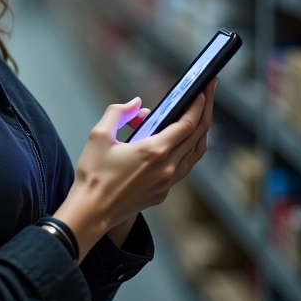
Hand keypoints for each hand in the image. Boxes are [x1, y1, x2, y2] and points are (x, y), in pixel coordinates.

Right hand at [51, 79, 215, 261]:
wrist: (91, 211)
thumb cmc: (93, 175)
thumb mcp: (99, 135)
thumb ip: (118, 112)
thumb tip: (137, 104)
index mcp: (154, 151)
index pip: (187, 123)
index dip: (198, 105)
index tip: (204, 90)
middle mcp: (167, 167)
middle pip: (197, 136)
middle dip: (205, 111)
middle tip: (209, 93)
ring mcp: (167, 182)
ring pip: (195, 154)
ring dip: (200, 132)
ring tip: (199, 115)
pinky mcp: (163, 193)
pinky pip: (184, 167)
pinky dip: (188, 150)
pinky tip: (180, 142)